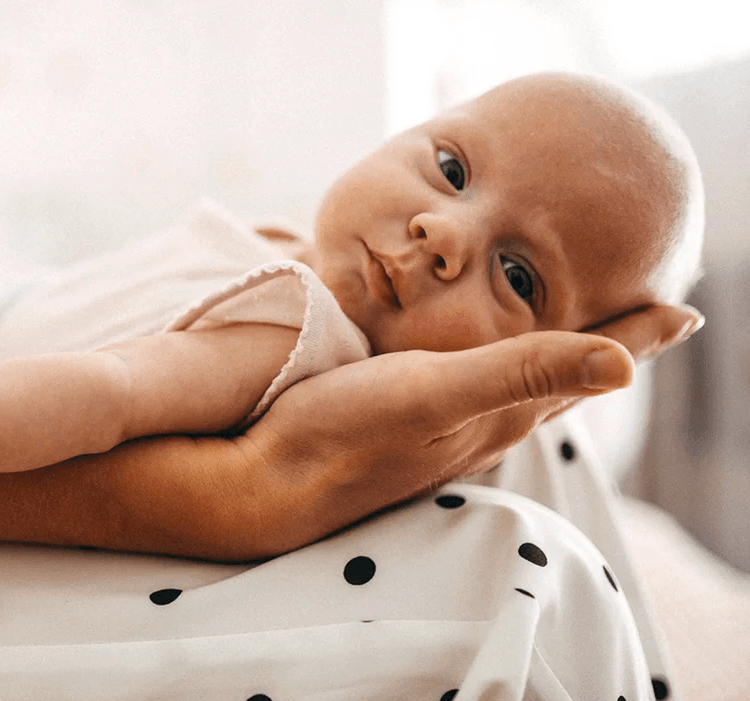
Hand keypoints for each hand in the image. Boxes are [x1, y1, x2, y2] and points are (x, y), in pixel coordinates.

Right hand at [239, 303, 702, 544]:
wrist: (267, 481)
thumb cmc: (345, 431)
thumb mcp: (434, 393)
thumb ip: (520, 372)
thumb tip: (625, 365)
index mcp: (501, 411)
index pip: (588, 367)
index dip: (638, 336)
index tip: (688, 309)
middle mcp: (481, 422)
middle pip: (563, 377)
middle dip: (606, 342)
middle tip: (643, 307)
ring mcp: (443, 428)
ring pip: (518, 383)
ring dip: (552, 351)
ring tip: (572, 322)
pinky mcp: (405, 424)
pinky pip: (472, 385)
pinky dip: (496, 359)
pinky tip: (475, 351)